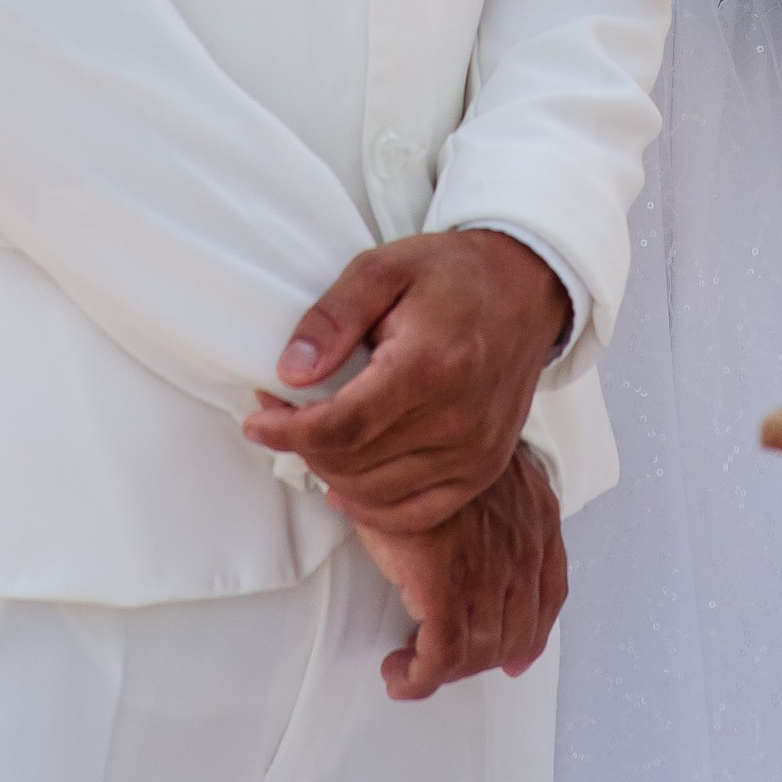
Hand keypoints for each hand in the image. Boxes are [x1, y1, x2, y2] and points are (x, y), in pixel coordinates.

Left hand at [244, 230, 568, 527]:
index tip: (256, 420)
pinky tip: (345, 486)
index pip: (343, 425)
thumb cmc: (452, 275)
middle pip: (354, 463)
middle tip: (277, 415)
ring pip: (377, 494)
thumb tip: (291, 371)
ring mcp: (476, 452)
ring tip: (310, 437)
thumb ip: (333, 317)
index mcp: (430, 365)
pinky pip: (417, 513)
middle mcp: (458, 420)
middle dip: (301, 446)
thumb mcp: (383, 268)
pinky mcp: (485, 469)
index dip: (289, 431)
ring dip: (330, 474)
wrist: (525, 288)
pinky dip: (372, 507)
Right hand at [355, 444, 566, 700]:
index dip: (532, 636)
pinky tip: (399, 674)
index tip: (515, 657)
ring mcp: (487, 572)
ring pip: (476, 651)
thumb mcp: (488, 458)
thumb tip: (474, 522)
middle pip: (513, 635)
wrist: (410, 425)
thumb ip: (496, 494)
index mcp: (538, 516)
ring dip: (444, 671)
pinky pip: (439, 656)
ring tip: (413, 666)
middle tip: (445, 660)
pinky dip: (418, 676)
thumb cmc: (440, 436)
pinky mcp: (444, 587)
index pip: (550, 595)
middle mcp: (522, 550)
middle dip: (479, 658)